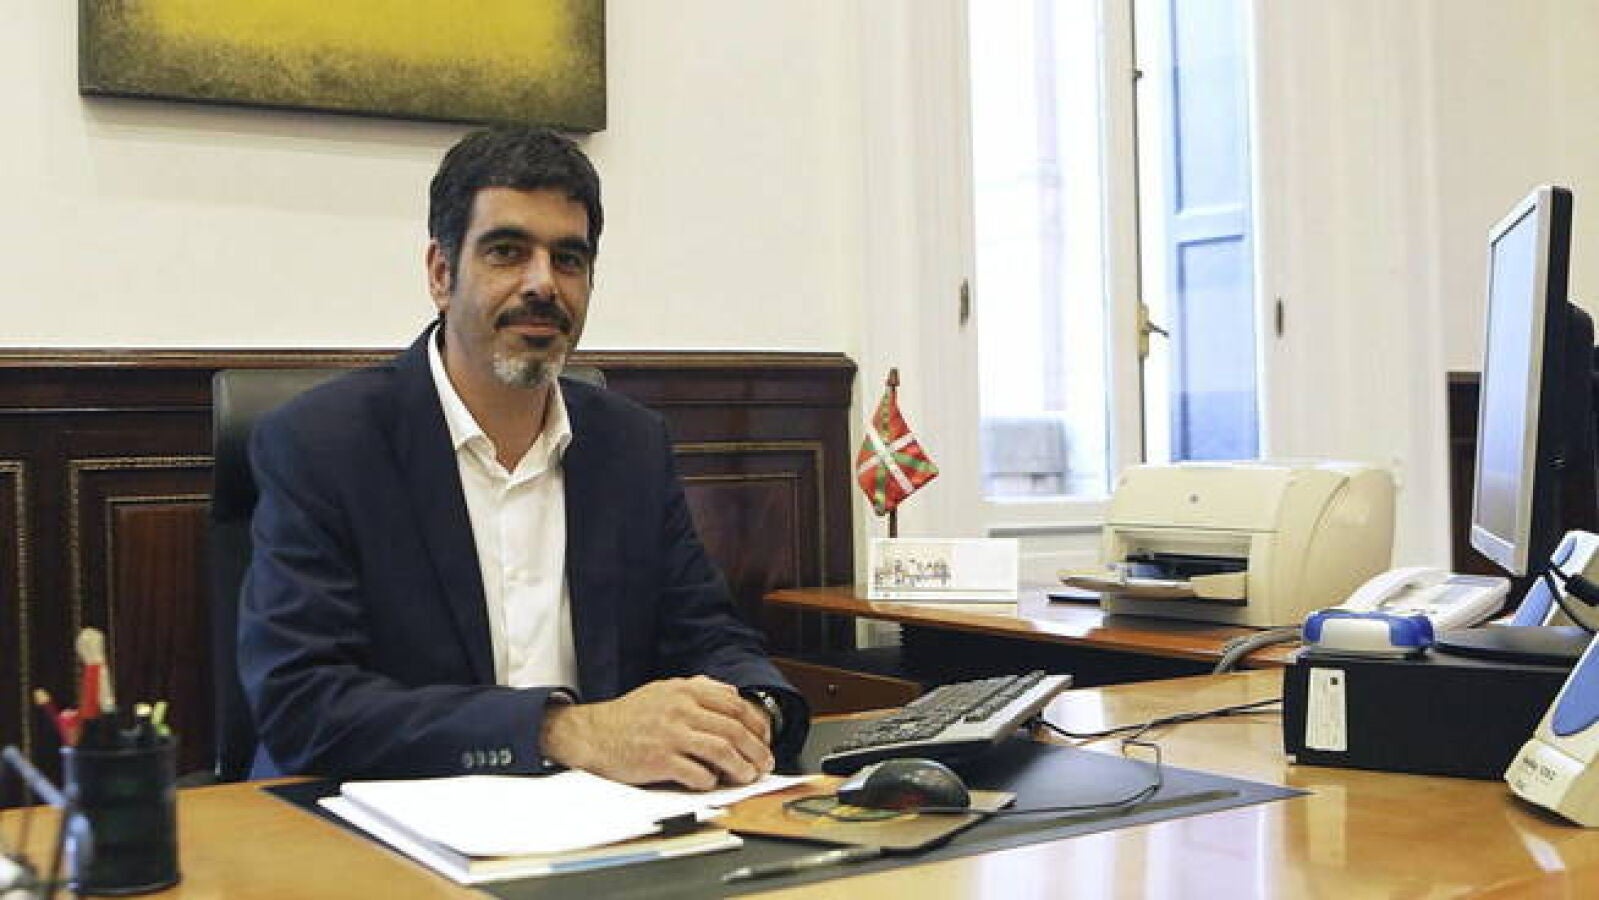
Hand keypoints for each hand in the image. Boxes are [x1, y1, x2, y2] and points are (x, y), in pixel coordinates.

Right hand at [540, 676, 773, 789]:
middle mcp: (680, 710)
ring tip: (748, 776)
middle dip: (756, 749)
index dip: (756, 724)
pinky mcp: (659, 760)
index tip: (765, 739)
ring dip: (740, 767)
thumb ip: (698, 688)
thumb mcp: (663, 690)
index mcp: (684, 691)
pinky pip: (697, 773)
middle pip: (733, 729)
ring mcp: (670, 735)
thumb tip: (731, 693)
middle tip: (765, 763)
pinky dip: (711, 781)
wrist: (592, 734)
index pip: (734, 705)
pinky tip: (713, 783)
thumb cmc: (629, 715)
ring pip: (721, 751)